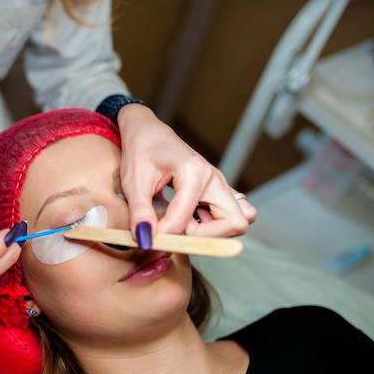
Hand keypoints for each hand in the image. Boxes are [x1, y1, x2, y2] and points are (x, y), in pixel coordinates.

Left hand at [116, 104, 256, 238]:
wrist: (148, 133)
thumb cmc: (141, 152)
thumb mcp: (134, 182)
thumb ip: (140, 213)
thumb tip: (144, 240)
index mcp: (194, 173)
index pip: (187, 223)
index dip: (167, 235)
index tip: (149, 235)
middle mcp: (214, 178)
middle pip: (235, 224)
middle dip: (206, 237)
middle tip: (178, 229)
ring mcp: (220, 184)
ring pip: (239, 221)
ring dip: (214, 232)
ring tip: (185, 221)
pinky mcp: (219, 190)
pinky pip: (233, 215)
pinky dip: (215, 225)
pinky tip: (190, 217)